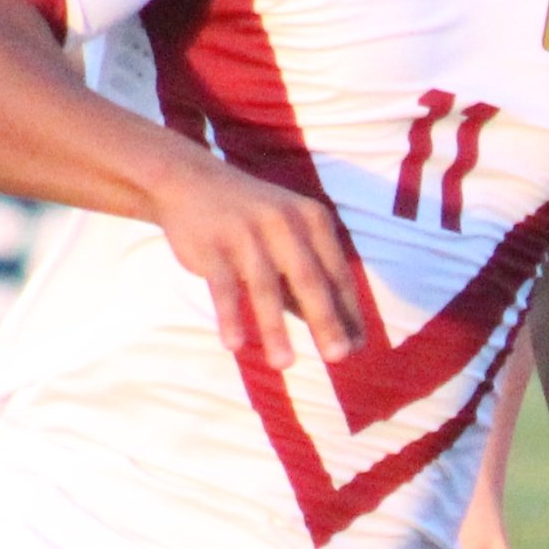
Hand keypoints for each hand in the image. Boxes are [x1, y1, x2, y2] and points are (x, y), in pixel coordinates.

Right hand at [153, 153, 366, 364]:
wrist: (191, 183)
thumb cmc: (252, 223)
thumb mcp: (289, 240)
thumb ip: (310, 282)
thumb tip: (342, 334)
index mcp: (312, 220)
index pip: (336, 273)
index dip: (348, 311)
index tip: (357, 347)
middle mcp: (284, 222)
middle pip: (309, 279)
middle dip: (325, 320)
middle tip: (338, 356)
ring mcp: (246, 232)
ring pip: (265, 286)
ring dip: (275, 329)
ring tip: (284, 365)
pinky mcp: (213, 244)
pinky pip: (223, 287)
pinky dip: (229, 316)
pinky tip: (234, 346)